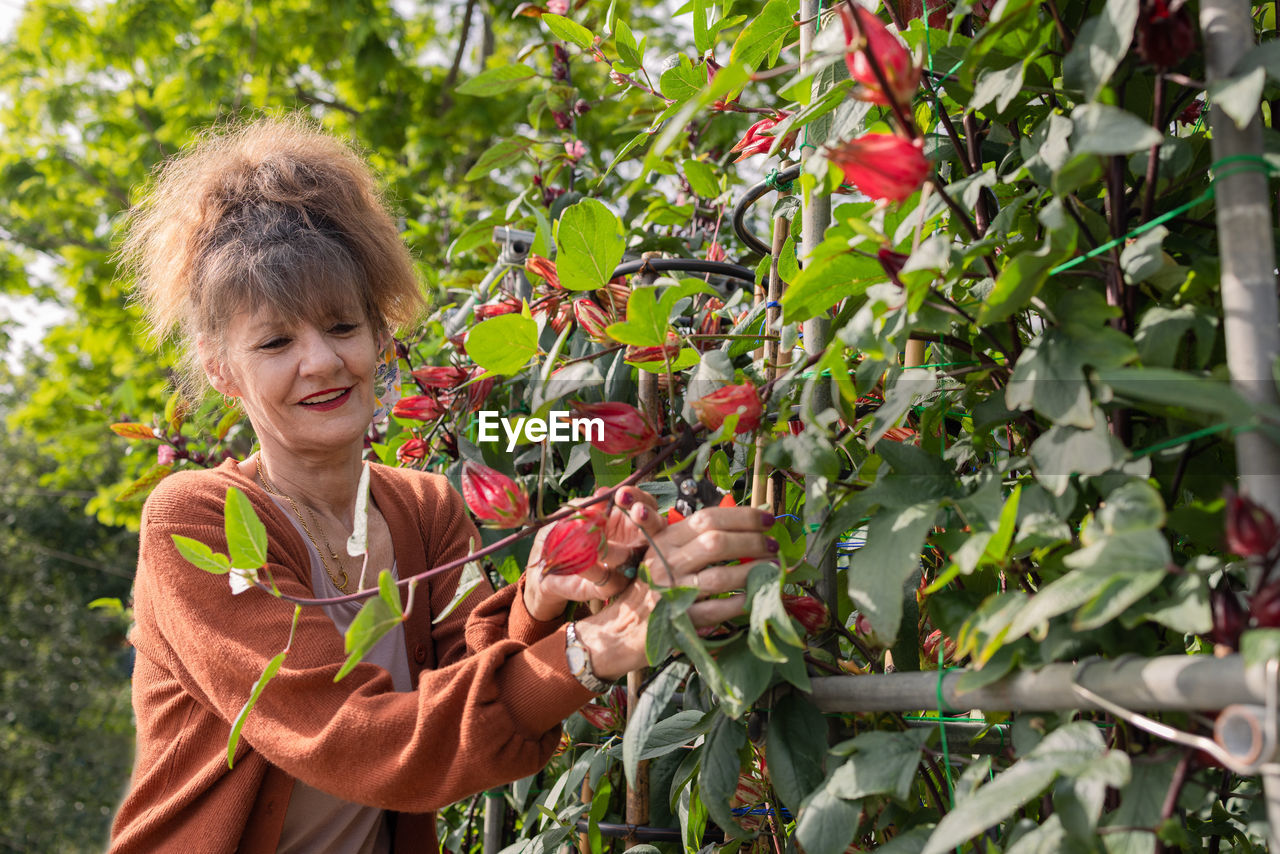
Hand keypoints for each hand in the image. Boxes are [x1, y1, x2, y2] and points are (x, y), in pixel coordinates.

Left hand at [522, 485, 663, 620]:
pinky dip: (594, 568)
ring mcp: (626, 565)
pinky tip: (583, 559)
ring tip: (599, 535)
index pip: (643, 504)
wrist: (545, 566)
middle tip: (636, 511)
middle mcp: (633, 541)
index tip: (622, 494)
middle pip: (656, 528)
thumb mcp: (572, 513)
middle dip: (648, 517)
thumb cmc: (564, 534)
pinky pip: (609, 578)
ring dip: (619, 548)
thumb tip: (603, 493)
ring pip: (636, 556)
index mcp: (626, 519)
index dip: (638, 497)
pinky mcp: (611, 586)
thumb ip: (588, 505)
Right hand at [575, 506, 777, 679]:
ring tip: (772, 570)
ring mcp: (669, 591)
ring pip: (718, 577)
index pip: (706, 518)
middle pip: (715, 542)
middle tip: (774, 546)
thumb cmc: (653, 587)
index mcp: (664, 540)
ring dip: (752, 573)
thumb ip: (695, 538)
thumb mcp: (665, 554)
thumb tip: (746, 523)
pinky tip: (754, 598)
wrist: (622, 628)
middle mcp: (664, 562)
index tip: (767, 520)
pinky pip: (716, 610)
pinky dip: (739, 603)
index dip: (742, 516)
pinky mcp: (676, 620)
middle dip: (752, 542)